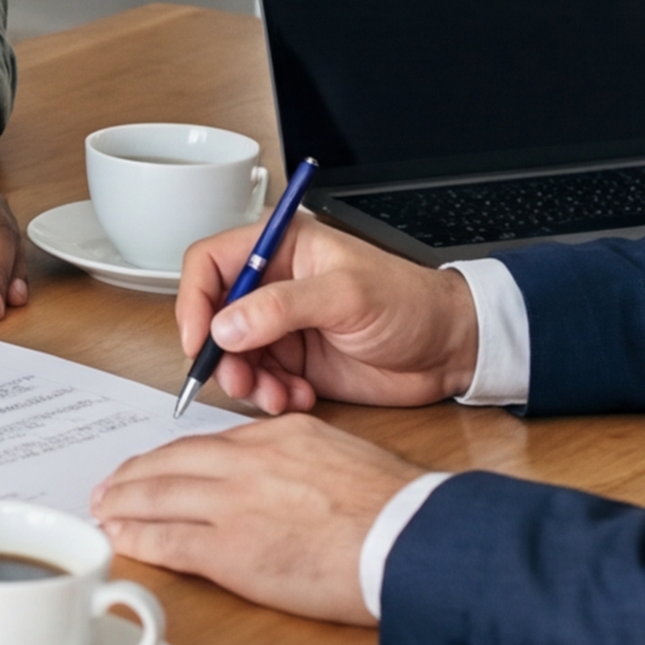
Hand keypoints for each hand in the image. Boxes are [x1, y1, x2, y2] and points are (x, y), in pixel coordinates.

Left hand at [92, 412, 424, 627]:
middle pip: (171, 464)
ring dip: (122, 505)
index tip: (154, 469)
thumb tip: (285, 483)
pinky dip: (137, 538)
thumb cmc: (396, 511)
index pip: (207, 445)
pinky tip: (120, 541)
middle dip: (133, 477)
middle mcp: (249, 463)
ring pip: (158, 496)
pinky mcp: (230, 550)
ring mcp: (235, 504)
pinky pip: (168, 539)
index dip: (171, 460)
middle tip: (109, 487)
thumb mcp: (343, 458)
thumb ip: (302, 462)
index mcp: (279, 436)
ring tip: (102, 511)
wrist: (409, 540)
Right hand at [173, 216, 475, 413]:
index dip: (195, 299)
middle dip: (221, 353)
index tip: (200, 338)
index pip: (211, 263)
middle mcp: (274, 285)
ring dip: (247, 381)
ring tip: (276, 395)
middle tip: (239, 380)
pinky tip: (301, 398)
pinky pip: (260, 382)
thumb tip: (226, 325)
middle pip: (214, 316)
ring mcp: (282, 327)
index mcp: (281, 247)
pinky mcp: (295, 363)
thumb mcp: (347, 295)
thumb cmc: (410, 303)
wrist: (449, 349)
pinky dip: (271, 396)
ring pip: (233, 356)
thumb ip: (282, 307)